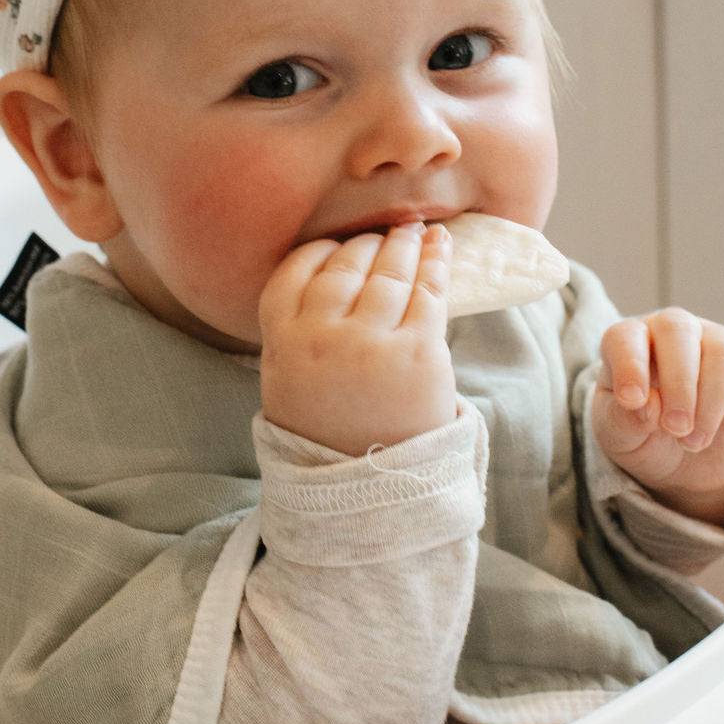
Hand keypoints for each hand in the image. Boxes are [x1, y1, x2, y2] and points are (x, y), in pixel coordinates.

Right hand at [258, 222, 457, 455]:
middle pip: (346, 266)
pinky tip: (439, 242)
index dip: (320, 251)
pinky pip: (429, 292)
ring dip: (403, 243)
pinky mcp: (419, 352)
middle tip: (382, 234)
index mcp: (283, 342)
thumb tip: (328, 271)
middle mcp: (323, 336)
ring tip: (412, 230)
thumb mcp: (288, 380)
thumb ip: (296, 330)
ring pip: (389, 272)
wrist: (368, 492)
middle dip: (367, 244)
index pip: (295, 271)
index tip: (337, 246)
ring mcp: (371, 344)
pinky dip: (436, 260)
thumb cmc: (328, 431)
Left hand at [591, 309, 723, 527]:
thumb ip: (623, 419)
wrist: (678, 456)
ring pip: (723, 351)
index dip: (628, 365)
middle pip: (678, 331)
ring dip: (711, 402)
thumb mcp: (618, 434)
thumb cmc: (638, 432)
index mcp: (630, 341)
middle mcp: (672, 332)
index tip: (632, 401)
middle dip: (678, 384)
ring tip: (695, 442)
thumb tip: (647, 408)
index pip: (625, 336)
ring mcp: (714, 344)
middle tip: (675, 429)